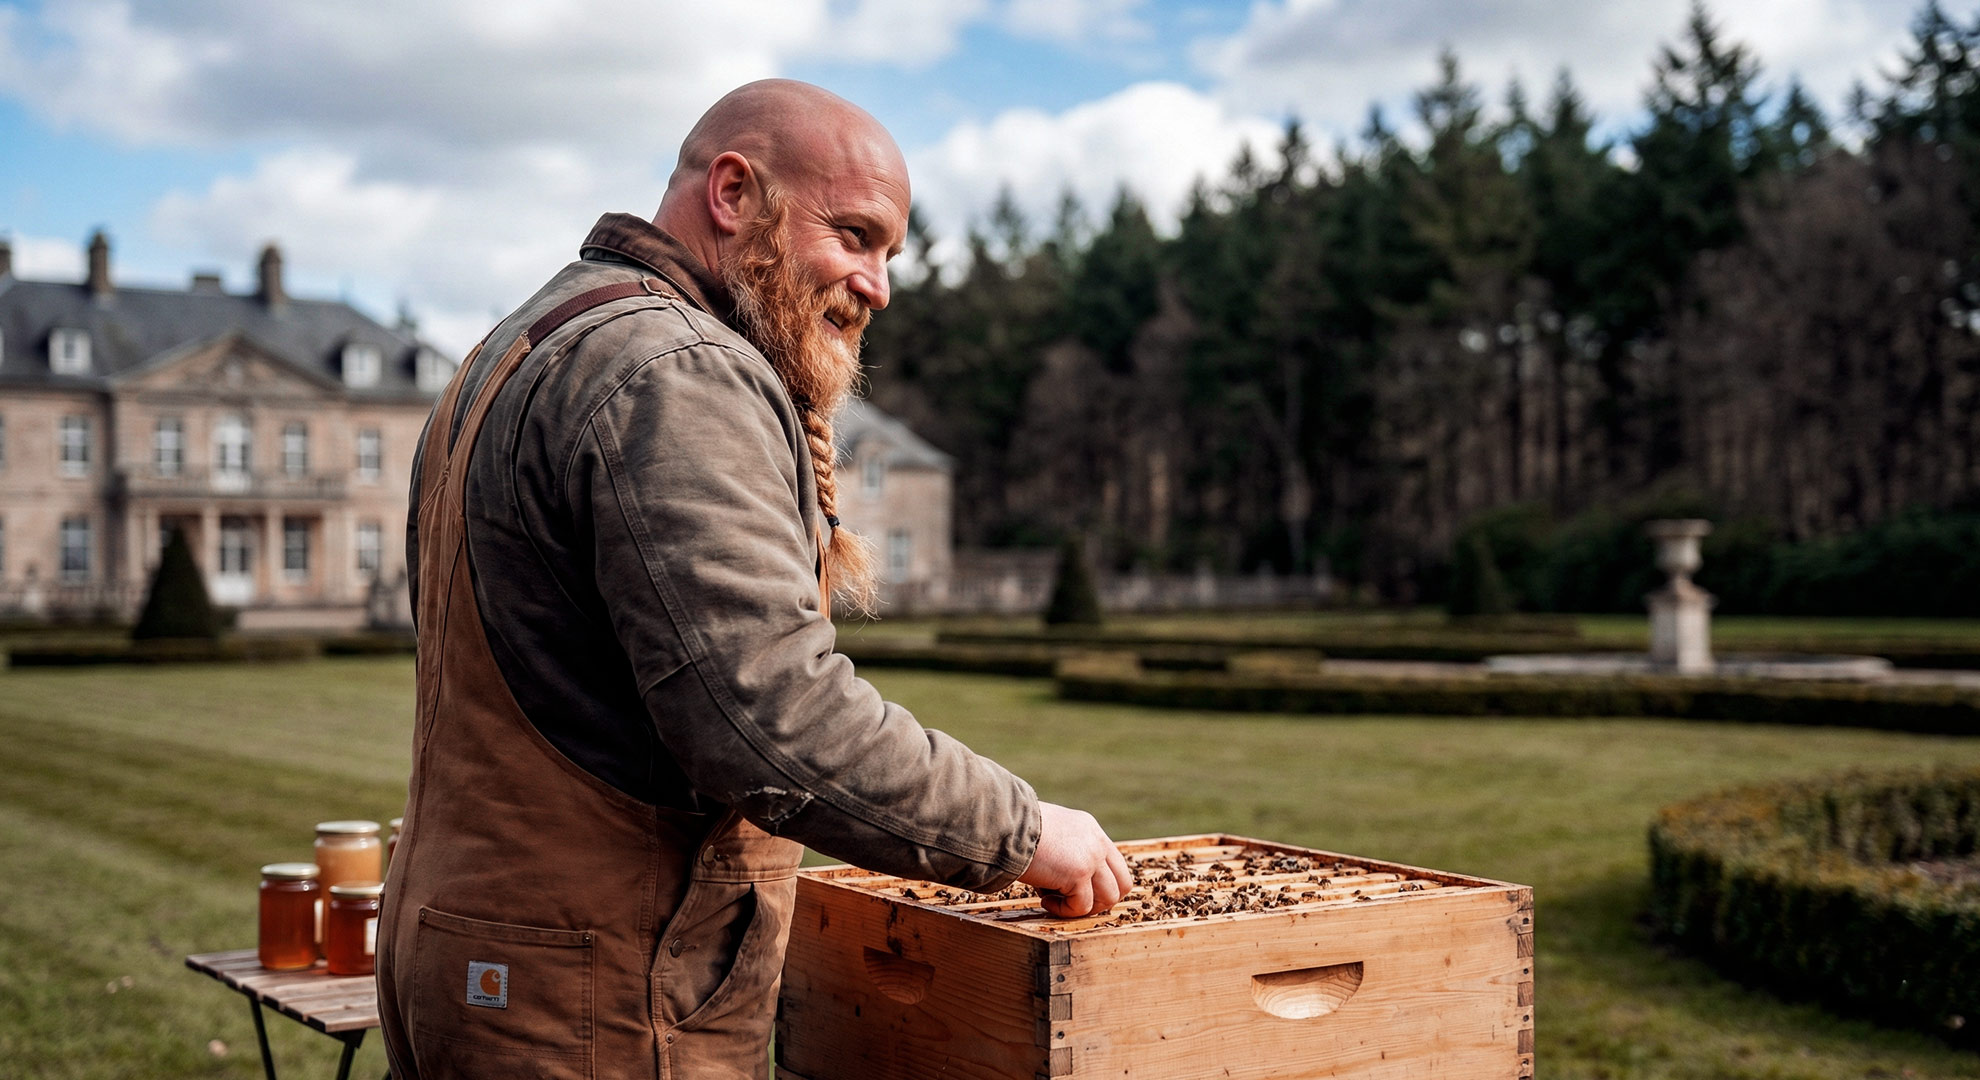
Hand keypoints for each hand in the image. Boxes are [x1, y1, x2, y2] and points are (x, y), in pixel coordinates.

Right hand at [1018, 802, 1133, 917]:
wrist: (1004, 824)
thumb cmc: (1015, 830)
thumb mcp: (1050, 832)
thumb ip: (1066, 850)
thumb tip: (1064, 878)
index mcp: (1090, 830)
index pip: (1114, 864)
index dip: (1099, 885)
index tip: (1073, 890)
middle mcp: (1096, 842)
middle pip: (1122, 883)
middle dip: (1100, 900)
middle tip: (1072, 902)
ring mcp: (1090, 857)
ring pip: (1108, 898)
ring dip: (1082, 907)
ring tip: (1054, 901)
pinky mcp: (1078, 874)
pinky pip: (1082, 906)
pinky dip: (1063, 910)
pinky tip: (1043, 900)